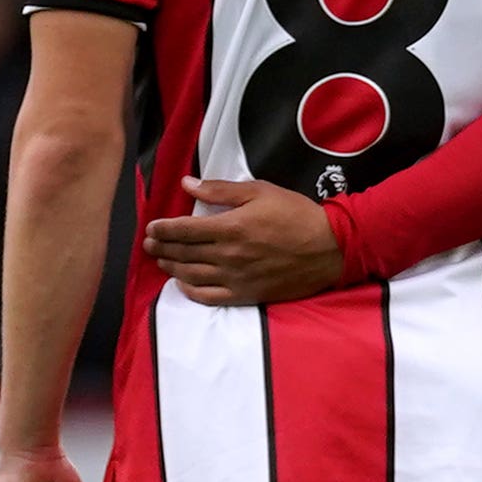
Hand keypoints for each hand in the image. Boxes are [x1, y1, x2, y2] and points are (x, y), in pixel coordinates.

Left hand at [141, 179, 350, 307]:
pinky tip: (182, 283)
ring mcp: (236, 278)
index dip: (161, 228)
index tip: (152, 227)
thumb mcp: (262, 192)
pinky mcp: (246, 294)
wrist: (332, 248)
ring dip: (170, 266)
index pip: (182, 230)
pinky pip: (208, 297)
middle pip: (182, 252)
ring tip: (162, 259)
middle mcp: (228, 256)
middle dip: (160, 246)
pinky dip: (189, 290)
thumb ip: (221, 190)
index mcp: (230, 228)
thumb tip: (187, 184)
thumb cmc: (297, 215)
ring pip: (190, 274)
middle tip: (149, 243)